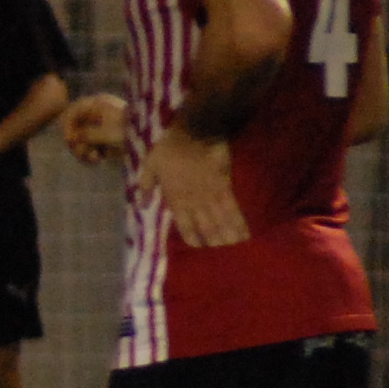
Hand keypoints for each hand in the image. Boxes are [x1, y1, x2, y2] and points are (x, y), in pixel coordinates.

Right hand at [62, 92, 127, 164]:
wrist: (154, 138)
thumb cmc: (130, 131)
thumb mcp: (105, 133)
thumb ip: (86, 135)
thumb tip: (71, 139)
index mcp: (97, 104)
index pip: (71, 111)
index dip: (67, 126)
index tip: (70, 140)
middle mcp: (97, 113)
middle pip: (75, 128)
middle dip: (77, 143)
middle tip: (83, 153)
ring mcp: (101, 126)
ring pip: (82, 140)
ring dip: (84, 151)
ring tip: (94, 158)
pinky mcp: (106, 139)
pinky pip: (91, 147)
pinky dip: (92, 154)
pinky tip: (98, 160)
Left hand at [135, 123, 249, 246]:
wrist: (194, 130)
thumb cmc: (170, 147)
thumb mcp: (150, 164)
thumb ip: (146, 185)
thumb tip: (142, 205)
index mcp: (175, 199)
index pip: (184, 226)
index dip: (192, 239)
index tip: (200, 249)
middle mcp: (193, 202)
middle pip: (205, 228)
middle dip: (215, 243)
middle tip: (224, 257)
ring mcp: (210, 195)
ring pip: (220, 221)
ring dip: (228, 237)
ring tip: (236, 251)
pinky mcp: (224, 186)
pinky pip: (233, 208)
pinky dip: (239, 222)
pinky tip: (246, 233)